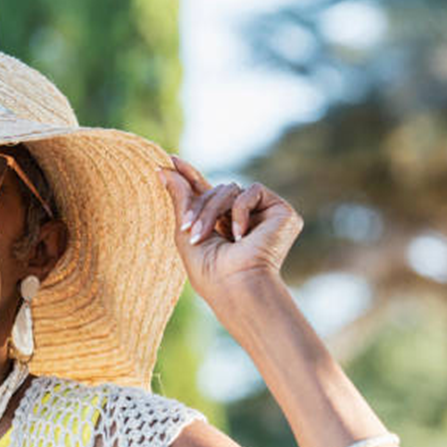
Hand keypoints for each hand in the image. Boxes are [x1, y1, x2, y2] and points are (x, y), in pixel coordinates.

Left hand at [159, 155, 302, 304]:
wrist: (236, 286)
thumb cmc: (209, 272)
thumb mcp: (185, 231)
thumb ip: (179, 198)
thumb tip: (164, 168)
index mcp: (223, 225)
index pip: (206, 193)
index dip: (189, 176)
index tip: (171, 160)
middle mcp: (244, 218)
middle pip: (215, 191)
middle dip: (198, 207)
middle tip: (188, 229)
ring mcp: (264, 215)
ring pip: (229, 189)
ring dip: (212, 211)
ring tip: (205, 236)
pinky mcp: (282, 212)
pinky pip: (251, 191)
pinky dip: (240, 211)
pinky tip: (241, 236)